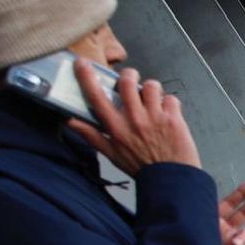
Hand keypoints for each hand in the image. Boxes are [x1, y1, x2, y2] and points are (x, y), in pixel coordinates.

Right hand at [66, 61, 200, 173]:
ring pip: (151, 86)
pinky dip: (170, 103)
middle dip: (129, 75)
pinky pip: (171, 98)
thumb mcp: (112, 154)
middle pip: (127, 82)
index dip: (86, 77)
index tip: (82, 64)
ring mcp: (155, 118)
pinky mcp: (174, 119)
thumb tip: (70, 122)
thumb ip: (91, 136)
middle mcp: (134, 119)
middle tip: (131, 80)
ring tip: (153, 98)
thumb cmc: (141, 168)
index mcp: (116, 128)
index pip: (96, 97)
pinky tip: (168, 113)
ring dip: (151, 89)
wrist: (171, 180)